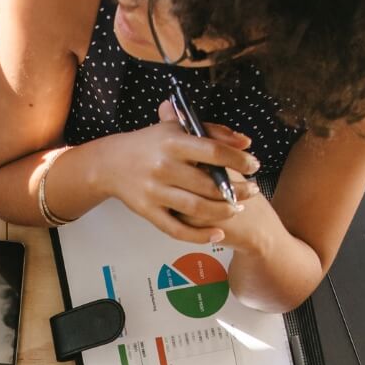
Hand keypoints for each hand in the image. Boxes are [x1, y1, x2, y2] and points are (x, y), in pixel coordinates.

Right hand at [95, 103, 259, 244]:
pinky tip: (217, 234)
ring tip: (238, 208)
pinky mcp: (148, 212)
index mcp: (172, 142)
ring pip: (197, 208)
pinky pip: (177, 230)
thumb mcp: (176, 128)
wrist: (110, 163)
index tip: (254, 166)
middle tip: (253, 191)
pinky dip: (199, 236)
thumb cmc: (150, 144)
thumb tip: (245, 142)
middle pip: (209, 184)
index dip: (238, 160)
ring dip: (223, 211)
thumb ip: (212, 132)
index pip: (213, 152)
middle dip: (237, 190)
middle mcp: (163, 167)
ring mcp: (155, 192)